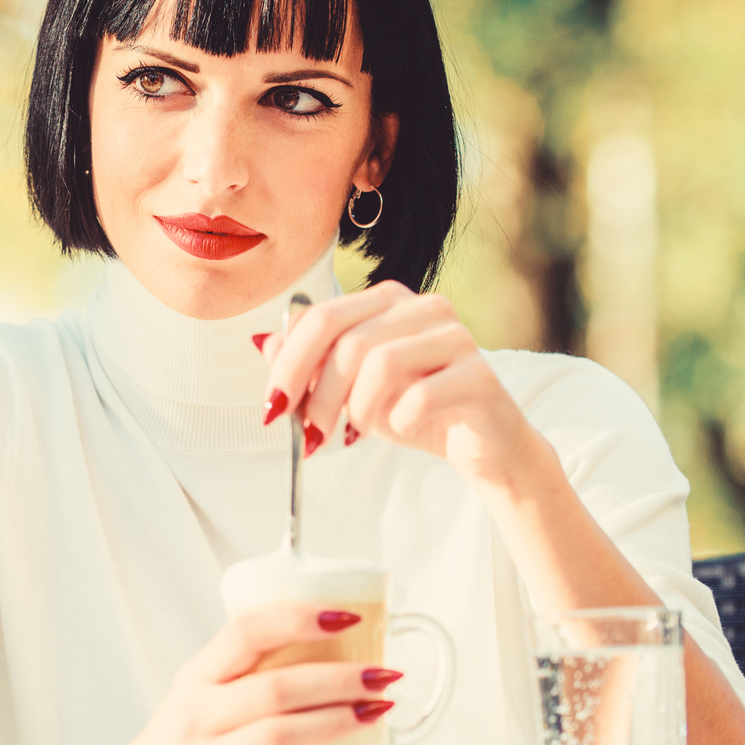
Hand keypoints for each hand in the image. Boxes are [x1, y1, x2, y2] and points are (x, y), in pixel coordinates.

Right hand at [89, 603, 392, 744]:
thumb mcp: (192, 699)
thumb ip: (241, 677)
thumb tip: (318, 653)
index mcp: (195, 680)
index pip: (245, 634)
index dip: (298, 620)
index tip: (343, 617)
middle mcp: (197, 717)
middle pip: (275, 687)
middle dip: (338, 678)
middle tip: (379, 675)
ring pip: (281, 735)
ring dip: (338, 720)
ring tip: (375, 712)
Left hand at [254, 283, 539, 485]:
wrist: (480, 444)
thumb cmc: (413, 409)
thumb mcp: (351, 387)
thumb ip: (311, 363)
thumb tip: (264, 343)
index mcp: (387, 300)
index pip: (321, 317)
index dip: (288, 363)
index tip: (274, 406)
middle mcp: (422, 306)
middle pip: (347, 340)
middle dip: (317, 393)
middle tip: (309, 434)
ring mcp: (455, 336)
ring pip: (380, 363)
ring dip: (356, 408)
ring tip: (355, 433)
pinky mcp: (480, 374)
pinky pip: (420, 396)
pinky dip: (398, 419)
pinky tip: (400, 427)